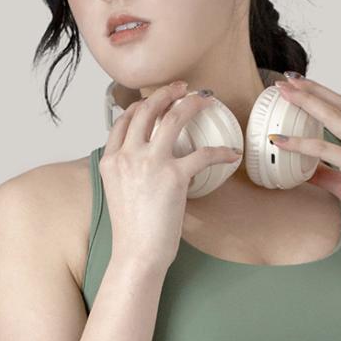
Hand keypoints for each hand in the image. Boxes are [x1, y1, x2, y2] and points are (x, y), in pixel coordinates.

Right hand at [101, 81, 242, 272]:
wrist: (137, 253)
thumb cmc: (132, 231)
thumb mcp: (117, 193)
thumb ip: (127, 172)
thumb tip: (147, 164)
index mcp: (110, 160)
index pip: (123, 121)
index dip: (140, 105)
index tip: (154, 101)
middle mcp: (127, 156)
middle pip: (147, 110)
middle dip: (166, 92)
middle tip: (183, 87)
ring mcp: (150, 163)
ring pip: (173, 118)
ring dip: (192, 103)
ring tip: (206, 99)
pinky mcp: (174, 176)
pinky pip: (203, 154)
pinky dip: (221, 152)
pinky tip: (231, 153)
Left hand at [272, 76, 340, 251]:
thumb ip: (328, 174)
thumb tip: (307, 169)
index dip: (322, 93)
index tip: (301, 85)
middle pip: (339, 104)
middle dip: (311, 88)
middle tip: (285, 80)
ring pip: (334, 117)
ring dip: (306, 102)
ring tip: (282, 95)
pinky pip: (325, 150)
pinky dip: (300, 143)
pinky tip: (280, 140)